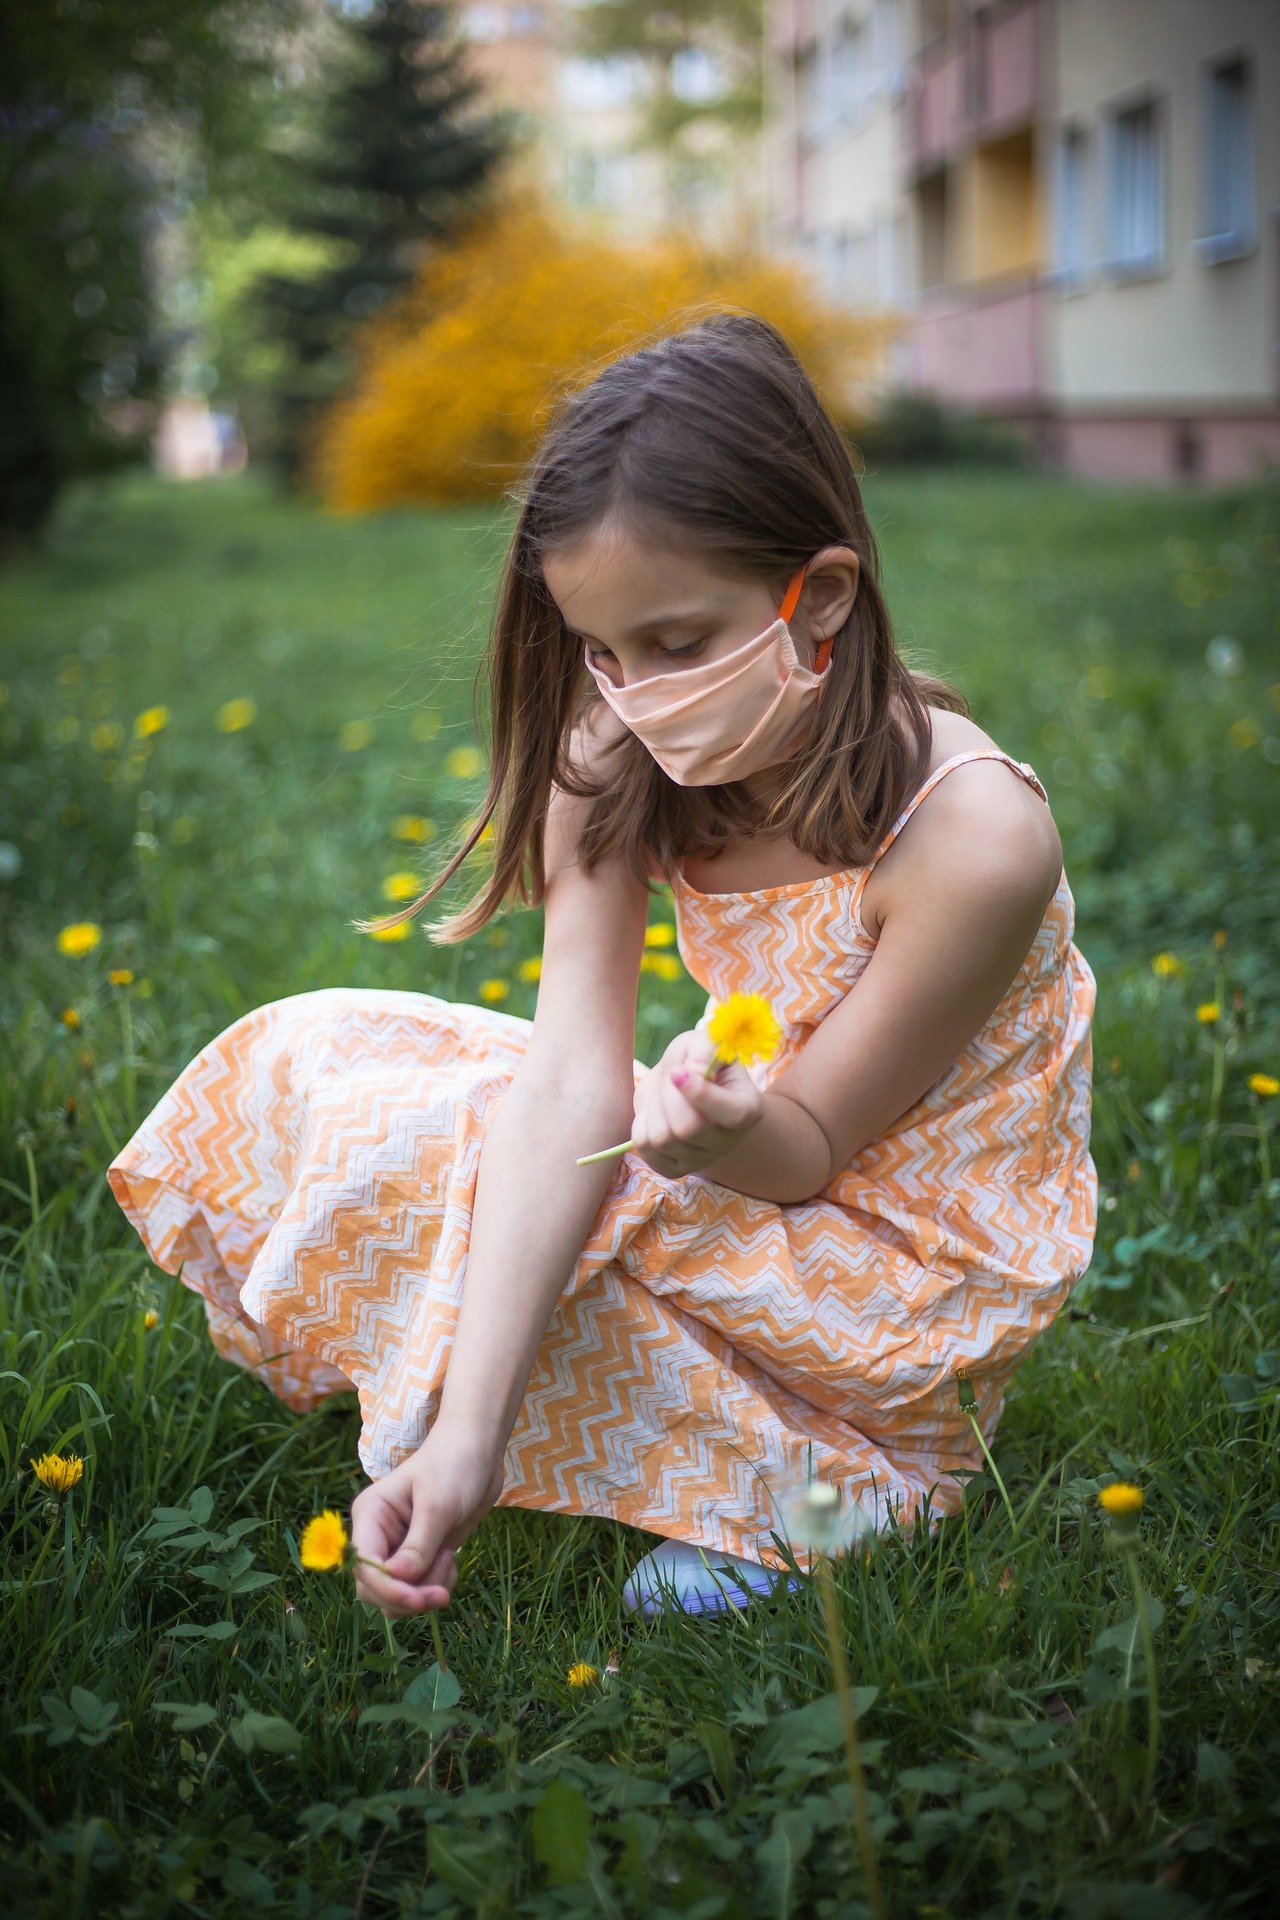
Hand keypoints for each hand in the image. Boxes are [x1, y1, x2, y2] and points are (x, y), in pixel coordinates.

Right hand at [348, 1421, 506, 1617]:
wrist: (478, 1453)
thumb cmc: (455, 1465)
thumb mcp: (438, 1504)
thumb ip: (419, 1544)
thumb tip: (399, 1579)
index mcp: (371, 1515)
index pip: (363, 1565)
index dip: (386, 1589)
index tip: (418, 1599)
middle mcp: (378, 1535)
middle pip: (374, 1589)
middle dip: (408, 1597)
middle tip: (442, 1593)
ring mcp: (397, 1548)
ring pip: (397, 1594)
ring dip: (425, 1591)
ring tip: (449, 1560)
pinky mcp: (418, 1557)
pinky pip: (418, 1590)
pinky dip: (436, 1586)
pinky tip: (452, 1560)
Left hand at [631, 1026, 763, 1179]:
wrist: (678, 1083)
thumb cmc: (697, 1059)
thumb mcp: (705, 1041)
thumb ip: (704, 1050)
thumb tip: (692, 1074)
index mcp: (748, 1109)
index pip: (731, 1114)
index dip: (700, 1093)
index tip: (677, 1070)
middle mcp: (728, 1141)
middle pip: (688, 1128)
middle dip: (669, 1095)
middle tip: (671, 1076)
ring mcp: (701, 1159)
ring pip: (663, 1139)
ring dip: (654, 1107)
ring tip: (663, 1095)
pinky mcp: (674, 1168)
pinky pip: (645, 1149)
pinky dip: (640, 1125)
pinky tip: (654, 1114)